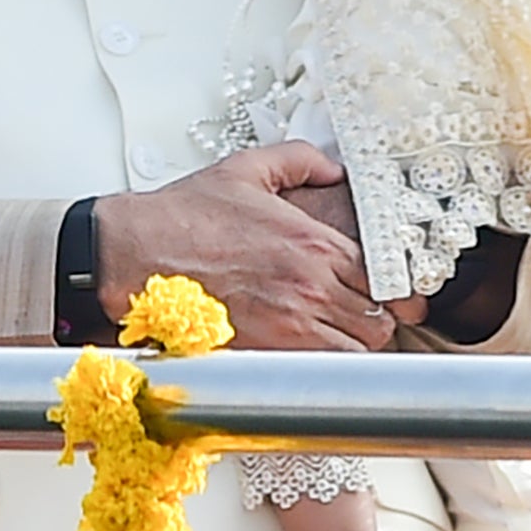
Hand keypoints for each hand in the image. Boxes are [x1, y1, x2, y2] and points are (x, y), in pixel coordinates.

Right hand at [97, 143, 395, 350]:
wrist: (135, 253)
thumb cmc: (183, 216)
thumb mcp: (246, 168)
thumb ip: (299, 160)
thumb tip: (332, 167)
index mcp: (315, 244)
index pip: (388, 278)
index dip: (396, 289)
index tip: (393, 293)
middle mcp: (311, 286)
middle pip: (380, 322)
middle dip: (377, 320)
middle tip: (362, 315)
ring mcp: (290, 324)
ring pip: (355, 352)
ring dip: (352, 345)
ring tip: (336, 334)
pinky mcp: (265, 352)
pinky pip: (318, 370)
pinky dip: (322, 364)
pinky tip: (309, 349)